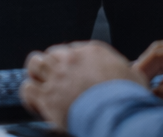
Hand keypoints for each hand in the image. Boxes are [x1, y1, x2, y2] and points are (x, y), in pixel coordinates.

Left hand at [21, 41, 146, 130]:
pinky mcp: (47, 96)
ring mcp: (57, 76)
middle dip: (52, 65)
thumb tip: (129, 74)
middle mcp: (71, 59)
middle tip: (55, 79)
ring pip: (35, 64)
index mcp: (92, 51)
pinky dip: (29, 95)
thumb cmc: (128, 98)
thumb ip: (127, 70)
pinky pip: (27, 89)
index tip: (73, 73)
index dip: (71, 62)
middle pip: (52, 53)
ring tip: (40, 84)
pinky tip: (35, 102)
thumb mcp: (135, 76)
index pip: (73, 49)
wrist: (117, 113)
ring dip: (36, 73)